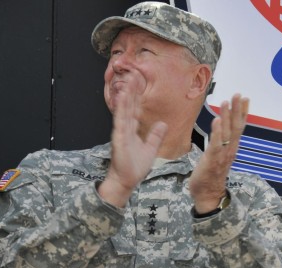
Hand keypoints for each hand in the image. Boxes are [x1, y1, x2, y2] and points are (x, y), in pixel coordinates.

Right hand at [99, 77, 166, 206]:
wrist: (126, 180)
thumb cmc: (134, 166)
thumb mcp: (150, 148)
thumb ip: (155, 136)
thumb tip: (162, 124)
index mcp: (132, 129)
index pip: (135, 108)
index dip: (138, 95)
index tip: (140, 82)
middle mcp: (126, 127)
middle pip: (129, 105)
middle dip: (132, 89)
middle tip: (133, 73)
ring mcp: (121, 131)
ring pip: (124, 109)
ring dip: (126, 94)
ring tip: (128, 80)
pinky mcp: (119, 137)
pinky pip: (120, 120)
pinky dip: (121, 108)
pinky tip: (123, 97)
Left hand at [189, 94, 249, 213]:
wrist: (209, 195)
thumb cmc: (211, 175)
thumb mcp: (218, 156)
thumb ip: (220, 143)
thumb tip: (219, 130)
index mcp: (232, 148)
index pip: (239, 127)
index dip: (243, 112)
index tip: (245, 99)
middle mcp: (230, 150)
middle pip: (236, 126)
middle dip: (237, 110)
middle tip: (238, 94)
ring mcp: (223, 155)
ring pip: (227, 132)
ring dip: (227, 116)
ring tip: (227, 102)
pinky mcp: (213, 159)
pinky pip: (216, 143)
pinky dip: (217, 131)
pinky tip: (217, 120)